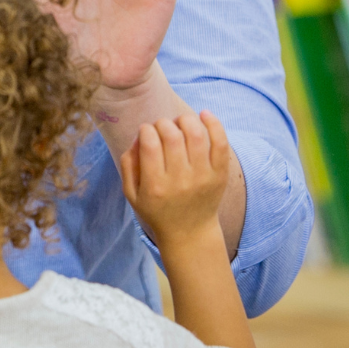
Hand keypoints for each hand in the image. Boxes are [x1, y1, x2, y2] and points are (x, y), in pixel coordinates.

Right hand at [118, 112, 230, 250]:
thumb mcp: (131, 194)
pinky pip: (220, 143)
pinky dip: (214, 124)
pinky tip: (203, 114)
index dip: (146, 129)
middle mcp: (180, 181)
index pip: (149, 143)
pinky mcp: (220, 174)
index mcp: (155, 186)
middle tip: (161, 127)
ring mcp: (203, 177)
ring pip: (196, 134)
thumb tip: (139, 135)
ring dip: (185, 119)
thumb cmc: (157, 210)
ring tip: (179, 122)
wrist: (189, 233)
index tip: (146, 132)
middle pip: (171, 135)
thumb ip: (128, 164)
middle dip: (163, 123)